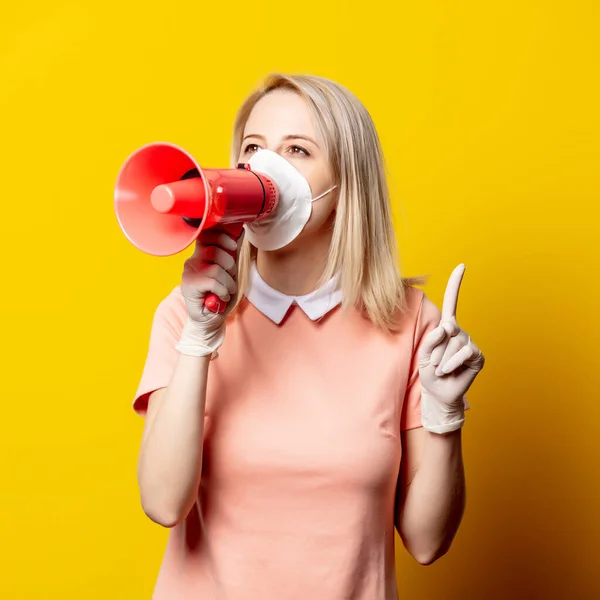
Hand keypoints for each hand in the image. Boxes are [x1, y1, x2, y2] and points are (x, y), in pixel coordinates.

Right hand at [176, 229, 240, 357]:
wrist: (209, 319)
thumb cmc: (219, 295)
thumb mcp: (229, 273)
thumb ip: (231, 255)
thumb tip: (240, 233)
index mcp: (201, 254)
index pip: (208, 235)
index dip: (223, 238)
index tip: (233, 247)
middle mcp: (193, 260)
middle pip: (215, 250)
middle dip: (230, 265)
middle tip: (231, 278)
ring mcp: (189, 272)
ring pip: (216, 268)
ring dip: (228, 282)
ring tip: (227, 291)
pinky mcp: (189, 285)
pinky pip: (212, 282)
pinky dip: (223, 291)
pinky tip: (221, 296)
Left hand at [418, 264, 484, 433]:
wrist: (439, 394)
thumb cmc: (429, 372)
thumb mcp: (423, 353)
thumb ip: (431, 339)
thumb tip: (447, 327)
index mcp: (446, 327)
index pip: (451, 302)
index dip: (456, 284)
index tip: (462, 265)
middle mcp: (460, 332)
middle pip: (445, 330)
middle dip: (434, 349)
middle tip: (435, 363)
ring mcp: (470, 343)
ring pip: (453, 343)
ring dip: (442, 360)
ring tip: (442, 369)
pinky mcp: (477, 356)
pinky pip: (464, 352)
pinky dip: (452, 363)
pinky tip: (450, 371)